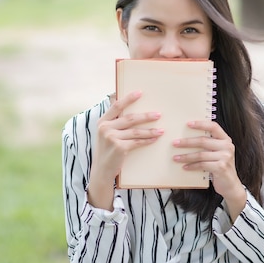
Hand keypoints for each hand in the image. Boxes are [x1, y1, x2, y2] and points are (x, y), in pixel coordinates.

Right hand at [87, 91, 163, 208]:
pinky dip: (147, 140)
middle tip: (158, 114)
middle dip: (146, 116)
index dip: (129, 98)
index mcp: (102, 122)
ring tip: (161, 130)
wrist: (102, 170)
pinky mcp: (119, 147)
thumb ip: (114, 122)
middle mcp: (105, 128)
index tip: (140, 92)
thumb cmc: (107, 150)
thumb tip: (128, 109)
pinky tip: (155, 139)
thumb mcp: (105, 134)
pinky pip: (137, 142)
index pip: (116, 106)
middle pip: (130, 118)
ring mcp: (112, 138)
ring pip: (136, 131)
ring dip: (150, 130)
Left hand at [172, 120, 246, 220]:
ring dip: (186, 156)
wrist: (231, 185)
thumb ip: (209, 145)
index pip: (213, 127)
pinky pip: (202, 165)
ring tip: (176, 157)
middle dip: (187, 142)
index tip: (188, 124)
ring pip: (200, 154)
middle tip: (175, 143)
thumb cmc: (220, 167)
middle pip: (203, 141)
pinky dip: (192, 166)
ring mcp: (225, 157)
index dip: (200, 124)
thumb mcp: (217, 153)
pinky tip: (185, 167)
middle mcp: (227, 146)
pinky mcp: (221, 167)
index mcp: (225, 139)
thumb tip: (187, 137)